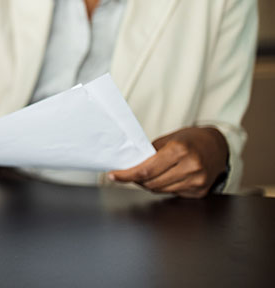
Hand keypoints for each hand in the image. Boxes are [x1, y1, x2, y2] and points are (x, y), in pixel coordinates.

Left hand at [108, 126, 228, 197]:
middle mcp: (190, 167)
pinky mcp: (200, 192)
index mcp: (179, 150)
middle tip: (128, 174)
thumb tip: (130, 164)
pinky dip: (164, 187)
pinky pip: (173, 193)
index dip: (127, 175)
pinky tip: (164, 178)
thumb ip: (150, 153)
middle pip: (152, 183)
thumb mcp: (169, 139)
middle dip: (136, 180)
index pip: (146, 170)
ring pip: (161, 190)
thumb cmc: (191, 139)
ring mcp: (197, 181)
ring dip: (149, 185)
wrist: (218, 146)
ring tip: (146, 175)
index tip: (114, 175)